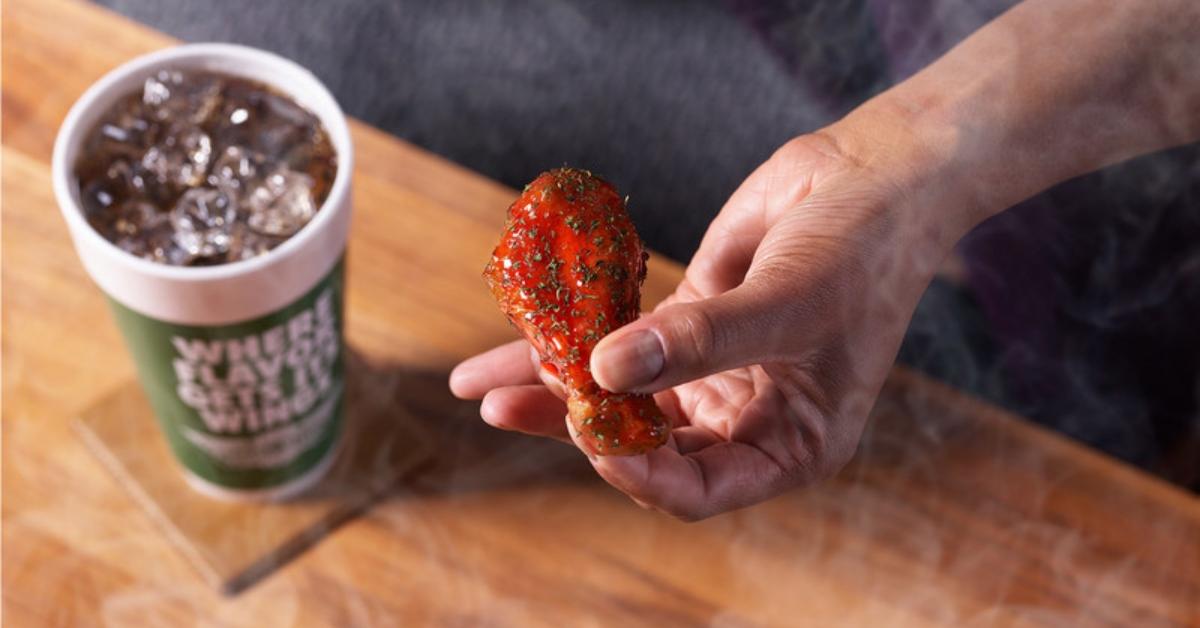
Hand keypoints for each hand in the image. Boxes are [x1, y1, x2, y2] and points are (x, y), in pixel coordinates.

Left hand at [451, 117, 964, 519]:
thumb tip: (605, 368)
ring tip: (479, 388)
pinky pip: (616, 341)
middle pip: (646, 446)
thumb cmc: (861, 252)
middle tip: (505, 406)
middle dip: (576, 429)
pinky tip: (513, 341)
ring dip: (554, 390)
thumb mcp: (792, 301)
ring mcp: (708, 373)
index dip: (642, 472)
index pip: (702, 486)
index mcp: (790, 445)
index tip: (591, 434)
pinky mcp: (682, 324)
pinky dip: (568, 338)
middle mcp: (744, 419)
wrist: (872, 177)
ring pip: (621, 397)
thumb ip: (701, 338)